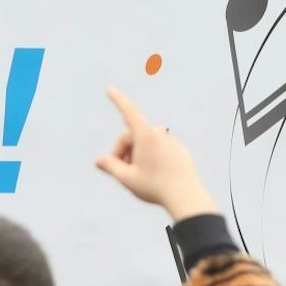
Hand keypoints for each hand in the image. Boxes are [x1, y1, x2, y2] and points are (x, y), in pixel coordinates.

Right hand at [94, 86, 218, 221]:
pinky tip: (154, 175)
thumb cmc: (154, 187)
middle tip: (121, 171)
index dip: (118, 100)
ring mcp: (171, 140)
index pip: (129, 112)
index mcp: (146, 135)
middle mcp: (160, 133)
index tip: (110, 89)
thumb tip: (98, 161)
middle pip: (133, 136)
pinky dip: (152, 157)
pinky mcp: (179, 149)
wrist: (186, 196)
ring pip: (146, 143)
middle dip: (123, 151)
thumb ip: (111, 166)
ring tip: (138, 175)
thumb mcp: (127, 178)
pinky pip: (160, 149)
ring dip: (137, 154)